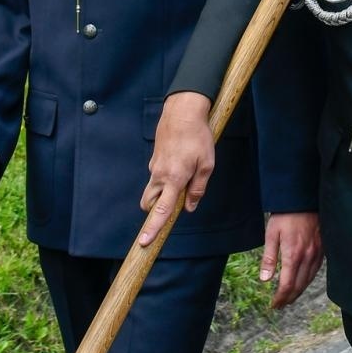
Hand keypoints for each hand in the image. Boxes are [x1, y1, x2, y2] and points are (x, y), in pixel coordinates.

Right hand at [139, 92, 215, 246]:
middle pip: (150, 203)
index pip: (161, 210)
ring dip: (163, 192)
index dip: (153, 228)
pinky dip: (166, 177)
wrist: (183, 110)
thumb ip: (198, 188)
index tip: (145, 242)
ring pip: (153, 189)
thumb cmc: (197, 137)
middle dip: (156, 211)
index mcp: (174, 179)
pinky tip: (182, 161)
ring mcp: (154, 166)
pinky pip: (158, 175)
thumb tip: (191, 207)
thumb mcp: (206, 164)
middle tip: (175, 204)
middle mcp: (159, 175)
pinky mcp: (155, 158)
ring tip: (186, 176)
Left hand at [261, 212, 321, 308]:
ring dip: (299, 292)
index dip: (280, 298)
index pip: (287, 285)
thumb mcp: (271, 234)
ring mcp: (317, 253)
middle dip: (289, 298)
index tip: (274, 304)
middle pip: (299, 286)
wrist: (304, 198)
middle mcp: (308, 256)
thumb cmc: (285, 215)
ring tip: (289, 298)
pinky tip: (302, 282)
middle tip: (280, 305)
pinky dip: (308, 280)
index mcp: (293, 254)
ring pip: (309, 280)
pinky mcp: (323, 248)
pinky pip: (316, 270)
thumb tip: (265, 280)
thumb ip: (269, 258)